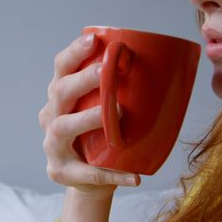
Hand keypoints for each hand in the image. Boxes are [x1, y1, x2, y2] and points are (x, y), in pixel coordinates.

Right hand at [38, 33, 140, 196]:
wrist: (87, 181)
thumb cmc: (100, 136)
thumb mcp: (104, 110)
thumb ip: (121, 91)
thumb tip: (170, 65)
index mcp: (61, 96)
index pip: (61, 68)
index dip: (74, 52)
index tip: (94, 40)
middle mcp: (50, 116)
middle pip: (59, 93)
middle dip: (80, 80)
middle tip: (103, 72)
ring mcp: (52, 146)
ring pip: (63, 128)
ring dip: (87, 118)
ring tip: (114, 114)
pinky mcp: (60, 172)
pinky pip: (86, 173)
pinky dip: (112, 175)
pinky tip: (135, 177)